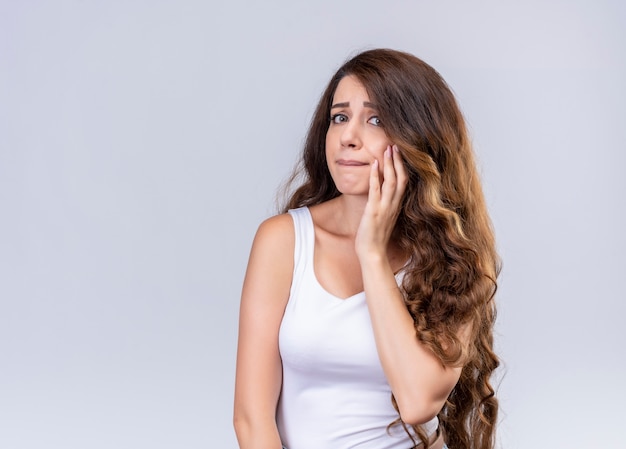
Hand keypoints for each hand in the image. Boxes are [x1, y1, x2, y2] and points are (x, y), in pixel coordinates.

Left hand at [355, 145, 407, 260]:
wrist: (372, 254)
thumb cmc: (375, 238)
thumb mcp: (383, 218)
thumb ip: (385, 206)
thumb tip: (381, 195)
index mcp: (396, 206)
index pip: (404, 182)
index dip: (403, 167)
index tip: (400, 154)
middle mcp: (393, 206)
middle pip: (401, 179)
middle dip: (398, 161)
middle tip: (395, 145)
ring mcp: (384, 208)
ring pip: (391, 182)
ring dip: (390, 164)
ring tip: (388, 149)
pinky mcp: (373, 212)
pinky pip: (376, 191)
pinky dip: (375, 176)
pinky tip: (373, 164)